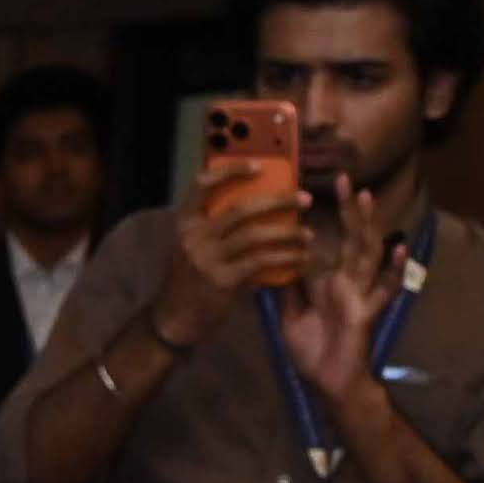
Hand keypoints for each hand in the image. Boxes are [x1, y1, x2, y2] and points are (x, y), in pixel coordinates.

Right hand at [157, 163, 305, 343]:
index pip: (202, 184)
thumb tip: (262, 202)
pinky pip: (260, 262)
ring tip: (308, 234)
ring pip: (254, 235)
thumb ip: (219, 226)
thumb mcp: (196, 245)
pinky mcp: (221, 280)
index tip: (259, 165)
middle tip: (305, 198)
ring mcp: (205, 258)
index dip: (230, 170)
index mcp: (185, 221)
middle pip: (240, 208)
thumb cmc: (192, 276)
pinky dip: (285, 258)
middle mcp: (193, 236)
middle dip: (278, 201)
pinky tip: (300, 258)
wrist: (175, 317)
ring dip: (287, 232)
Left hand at [273, 180, 394, 413]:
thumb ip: (286, 288)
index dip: (322, 221)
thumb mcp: (289, 314)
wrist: (329, 382)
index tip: (312, 191)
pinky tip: (400, 247)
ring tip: (365, 198)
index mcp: (327, 281)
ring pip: (366, 252)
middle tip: (344, 177)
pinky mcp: (366, 311)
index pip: (326, 242)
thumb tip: (272, 259)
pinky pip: (384, 288)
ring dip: (367, 225)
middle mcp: (346, 281)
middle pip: (350, 238)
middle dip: (348, 210)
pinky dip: (394, 268)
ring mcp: (359, 293)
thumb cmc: (312, 349)